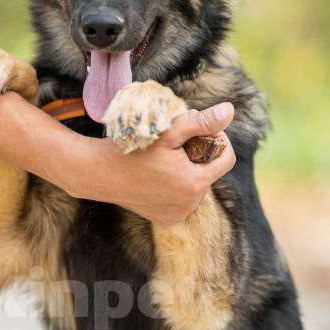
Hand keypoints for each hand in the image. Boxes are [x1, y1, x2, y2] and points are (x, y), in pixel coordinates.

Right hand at [58, 103, 235, 225]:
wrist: (99, 173)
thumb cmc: (133, 149)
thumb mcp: (168, 132)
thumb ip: (201, 122)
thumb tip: (230, 110)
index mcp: (195, 183)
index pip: (226, 159)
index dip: (219, 140)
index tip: (201, 129)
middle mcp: (190, 204)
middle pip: (209, 172)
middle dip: (200, 154)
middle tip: (177, 141)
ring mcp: (178, 214)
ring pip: (196, 185)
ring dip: (188, 170)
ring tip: (166, 158)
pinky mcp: (166, 219)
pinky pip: (183, 199)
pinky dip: (177, 187)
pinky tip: (159, 176)